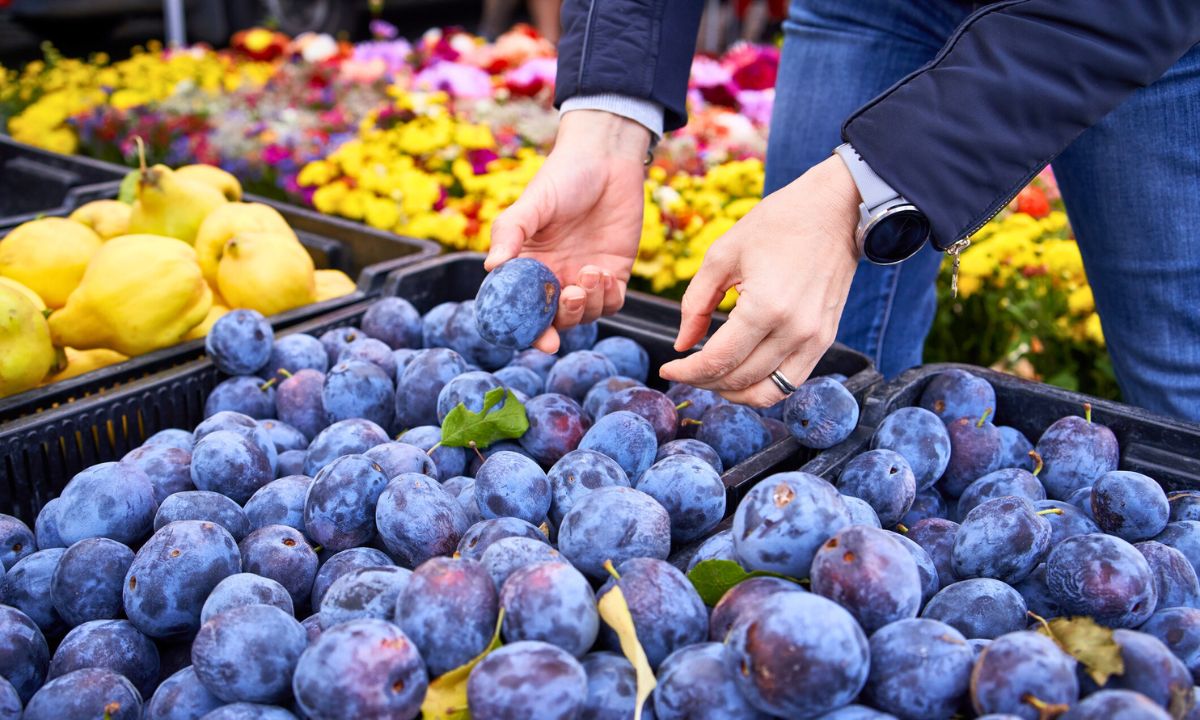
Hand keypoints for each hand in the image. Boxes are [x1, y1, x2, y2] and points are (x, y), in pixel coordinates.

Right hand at [485, 110, 649, 352]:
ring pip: (587, 315)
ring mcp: (585, 277)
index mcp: (528, 266)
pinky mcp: (615, 273)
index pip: (523, 309)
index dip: (530, 331)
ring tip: (592, 272)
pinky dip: (610, 298)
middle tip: (572, 294)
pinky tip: (607, 274)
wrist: (607, 158)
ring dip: (590, 304)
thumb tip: (492, 267)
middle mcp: (555, 277)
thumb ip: (510, 233)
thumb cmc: (563, 177)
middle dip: (565, 318)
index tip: (543, 341)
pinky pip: (613, 303)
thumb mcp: (532, 203)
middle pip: (556, 319)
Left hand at [659, 155, 861, 405]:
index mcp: (766, 307)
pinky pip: (790, 382)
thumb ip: (695, 302)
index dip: (687, 371)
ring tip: (711, 377)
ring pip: (766, 392)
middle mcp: (795, 330)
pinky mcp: (825, 339)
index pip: (718, 360)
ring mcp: (815, 339)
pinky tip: (741, 373)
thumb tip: (682, 344)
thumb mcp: (722, 255)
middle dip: (704, 381)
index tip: (668, 368)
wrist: (835, 210)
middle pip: (739, 379)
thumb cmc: (777, 223)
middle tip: (685, 370)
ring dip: (733, 392)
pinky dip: (762, 387)